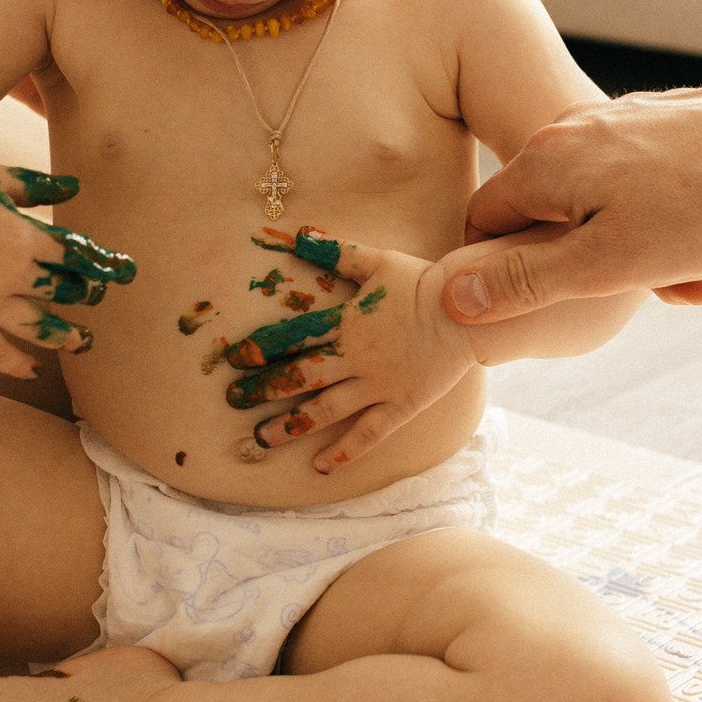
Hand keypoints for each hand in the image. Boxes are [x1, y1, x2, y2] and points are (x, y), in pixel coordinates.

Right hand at [0, 161, 135, 378]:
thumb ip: (37, 186)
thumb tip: (78, 187)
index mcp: (21, 237)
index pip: (79, 257)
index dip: (104, 264)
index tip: (123, 270)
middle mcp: (8, 275)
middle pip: (65, 293)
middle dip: (88, 295)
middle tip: (98, 296)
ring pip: (40, 330)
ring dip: (69, 338)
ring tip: (84, 341)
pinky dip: (18, 366)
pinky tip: (35, 369)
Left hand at [217, 226, 476, 473]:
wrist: (468, 310)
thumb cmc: (422, 282)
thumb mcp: (377, 261)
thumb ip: (336, 251)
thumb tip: (298, 234)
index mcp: (346, 324)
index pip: (294, 337)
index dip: (261, 349)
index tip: (233, 360)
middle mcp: (356, 358)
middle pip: (300, 376)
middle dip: (264, 389)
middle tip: (234, 400)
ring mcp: (377, 386)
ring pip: (326, 409)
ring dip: (290, 424)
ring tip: (262, 438)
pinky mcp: (400, 406)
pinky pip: (368, 434)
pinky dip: (343, 451)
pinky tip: (320, 467)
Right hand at [447, 85, 701, 325]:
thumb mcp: (603, 264)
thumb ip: (525, 279)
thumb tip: (452, 297)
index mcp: (544, 160)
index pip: (482, 221)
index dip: (499, 270)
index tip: (540, 302)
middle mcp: (571, 127)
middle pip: (539, 208)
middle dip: (575, 258)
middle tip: (632, 288)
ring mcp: (617, 120)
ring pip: (592, 198)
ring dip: (625, 244)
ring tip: (682, 268)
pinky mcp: (658, 121)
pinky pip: (634, 181)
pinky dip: (657, 217)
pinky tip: (701, 241)